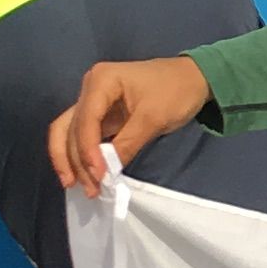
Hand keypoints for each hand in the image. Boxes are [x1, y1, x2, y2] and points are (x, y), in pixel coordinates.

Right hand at [48, 56, 209, 192]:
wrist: (195, 78)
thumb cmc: (176, 91)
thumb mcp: (153, 118)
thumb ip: (126, 144)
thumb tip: (105, 172)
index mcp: (101, 81)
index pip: (85, 120)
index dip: (88, 151)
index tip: (99, 176)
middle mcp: (90, 88)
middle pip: (71, 129)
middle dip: (77, 161)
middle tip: (90, 189)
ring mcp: (94, 102)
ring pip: (71, 134)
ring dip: (74, 162)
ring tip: (83, 187)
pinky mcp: (102, 115)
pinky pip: (85, 136)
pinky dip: (84, 156)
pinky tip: (86, 176)